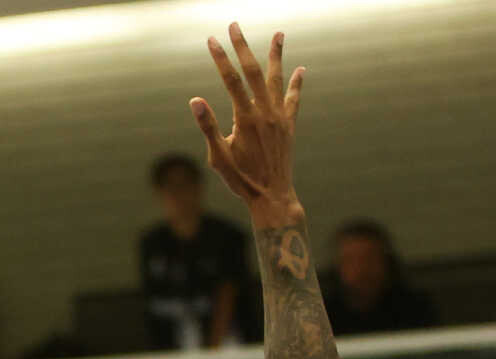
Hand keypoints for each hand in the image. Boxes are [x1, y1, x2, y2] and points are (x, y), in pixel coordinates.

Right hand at [190, 25, 304, 220]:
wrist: (273, 197)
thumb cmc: (241, 180)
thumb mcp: (218, 157)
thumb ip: (208, 127)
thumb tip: (195, 100)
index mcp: (245, 119)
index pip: (230, 80)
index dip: (220, 58)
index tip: (211, 39)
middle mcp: (265, 113)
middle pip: (254, 71)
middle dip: (243, 47)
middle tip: (235, 25)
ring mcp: (279, 117)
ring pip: (277, 79)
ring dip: (276, 55)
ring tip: (279, 34)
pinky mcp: (289, 125)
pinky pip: (293, 98)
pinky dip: (296, 83)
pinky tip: (300, 69)